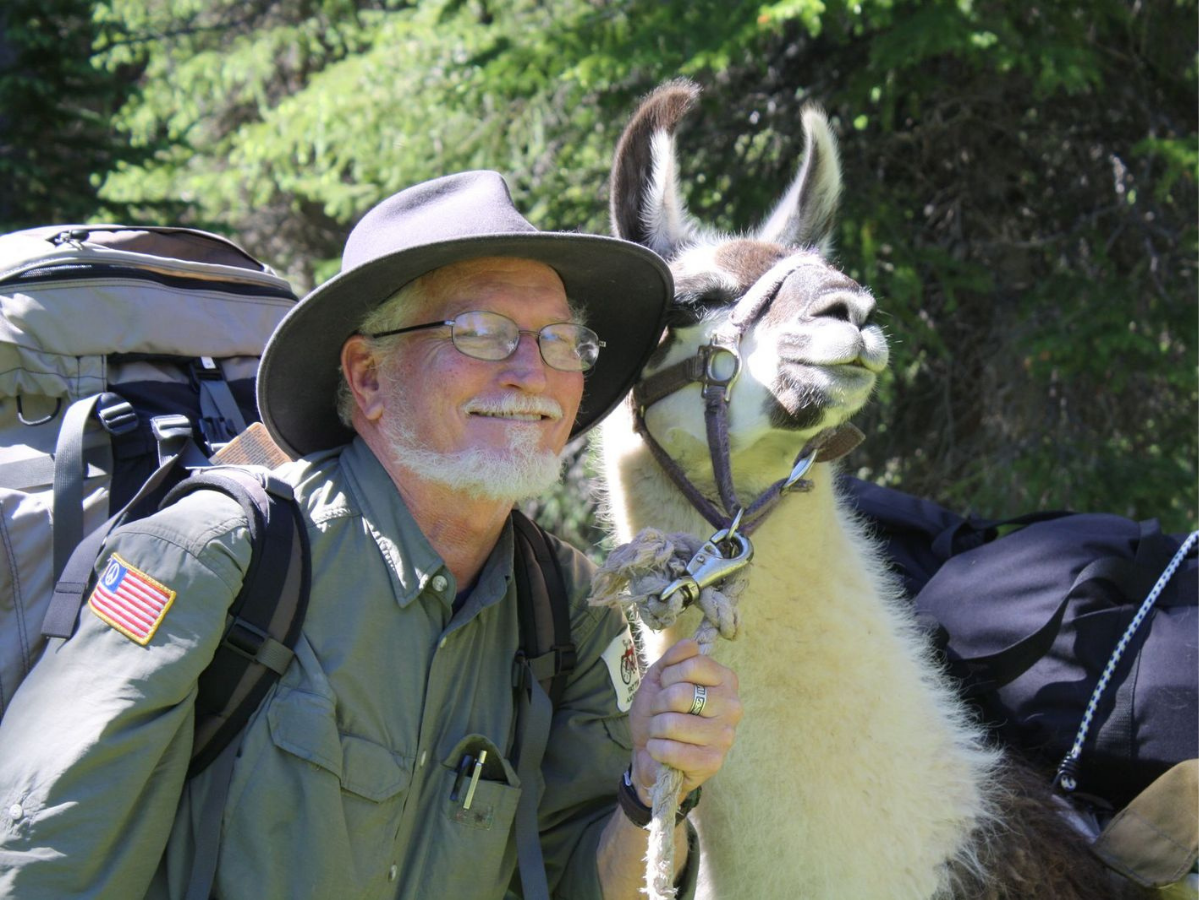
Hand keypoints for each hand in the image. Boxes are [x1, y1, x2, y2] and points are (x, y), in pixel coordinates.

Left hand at [628, 638, 741, 802]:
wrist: (650, 752)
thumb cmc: (658, 712)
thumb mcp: (660, 678)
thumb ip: (673, 657)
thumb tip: (691, 644)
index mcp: (725, 681)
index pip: (693, 664)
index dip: (668, 675)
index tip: (666, 686)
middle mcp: (732, 706)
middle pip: (681, 694)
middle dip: (659, 704)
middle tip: (661, 712)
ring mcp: (725, 736)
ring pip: (672, 723)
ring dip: (656, 728)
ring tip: (661, 732)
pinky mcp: (713, 762)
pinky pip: (672, 750)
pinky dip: (657, 749)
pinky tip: (660, 750)